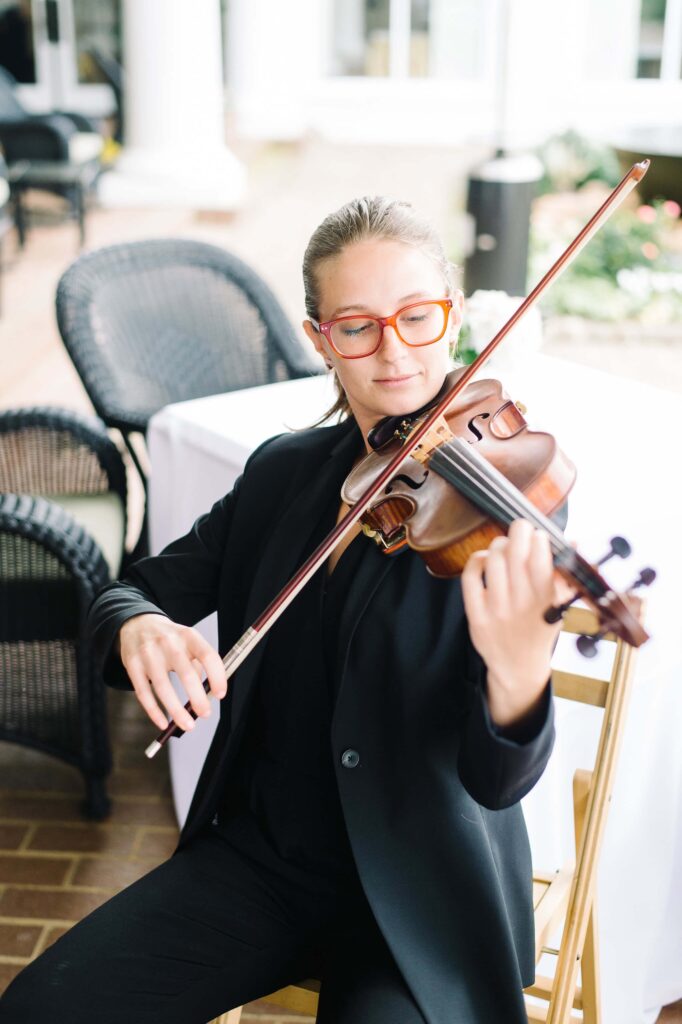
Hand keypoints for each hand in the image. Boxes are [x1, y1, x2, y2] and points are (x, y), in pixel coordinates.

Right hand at [118, 614, 226, 731]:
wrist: (137, 624)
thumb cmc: (170, 640)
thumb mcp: (188, 642)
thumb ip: (198, 665)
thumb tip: (207, 696)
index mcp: (188, 636)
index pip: (208, 655)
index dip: (217, 676)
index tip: (220, 694)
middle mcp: (168, 642)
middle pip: (186, 673)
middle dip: (198, 698)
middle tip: (205, 714)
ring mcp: (148, 653)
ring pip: (163, 687)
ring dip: (176, 710)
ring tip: (187, 725)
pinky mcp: (132, 665)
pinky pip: (143, 693)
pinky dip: (154, 711)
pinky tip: (163, 723)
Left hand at [461, 519, 573, 728]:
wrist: (518, 667)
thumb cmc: (540, 629)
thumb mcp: (560, 606)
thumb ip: (566, 575)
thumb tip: (573, 541)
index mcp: (547, 602)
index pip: (541, 559)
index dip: (539, 539)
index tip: (539, 535)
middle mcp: (522, 606)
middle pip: (515, 554)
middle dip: (519, 531)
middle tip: (521, 528)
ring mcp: (497, 611)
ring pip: (493, 560)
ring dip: (498, 545)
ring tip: (504, 546)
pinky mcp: (476, 616)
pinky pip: (470, 577)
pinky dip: (476, 560)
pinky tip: (484, 560)